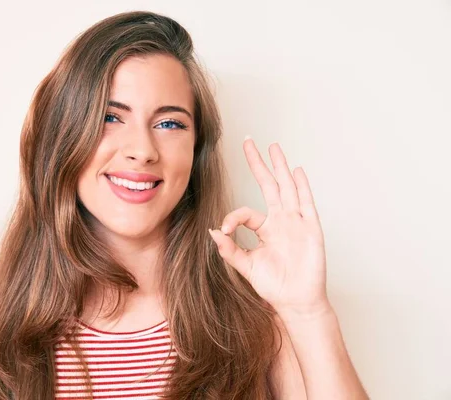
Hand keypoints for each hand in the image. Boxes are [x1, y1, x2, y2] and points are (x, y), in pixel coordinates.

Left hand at [209, 137, 328, 316]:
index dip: (232, 217)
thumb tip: (213, 231)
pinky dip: (302, 187)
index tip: (224, 231)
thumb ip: (230, 249)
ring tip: (273, 147)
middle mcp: (280, 220)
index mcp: (264, 228)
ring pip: (287, 187)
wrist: (296, 301)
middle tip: (248, 141)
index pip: (245, 212)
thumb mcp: (246, 266)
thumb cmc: (274, 285)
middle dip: (258, 163)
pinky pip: (306, 203)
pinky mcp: (310, 228)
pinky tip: (296, 171)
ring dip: (280, 167)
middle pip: (268, 184)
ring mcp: (296, 222)